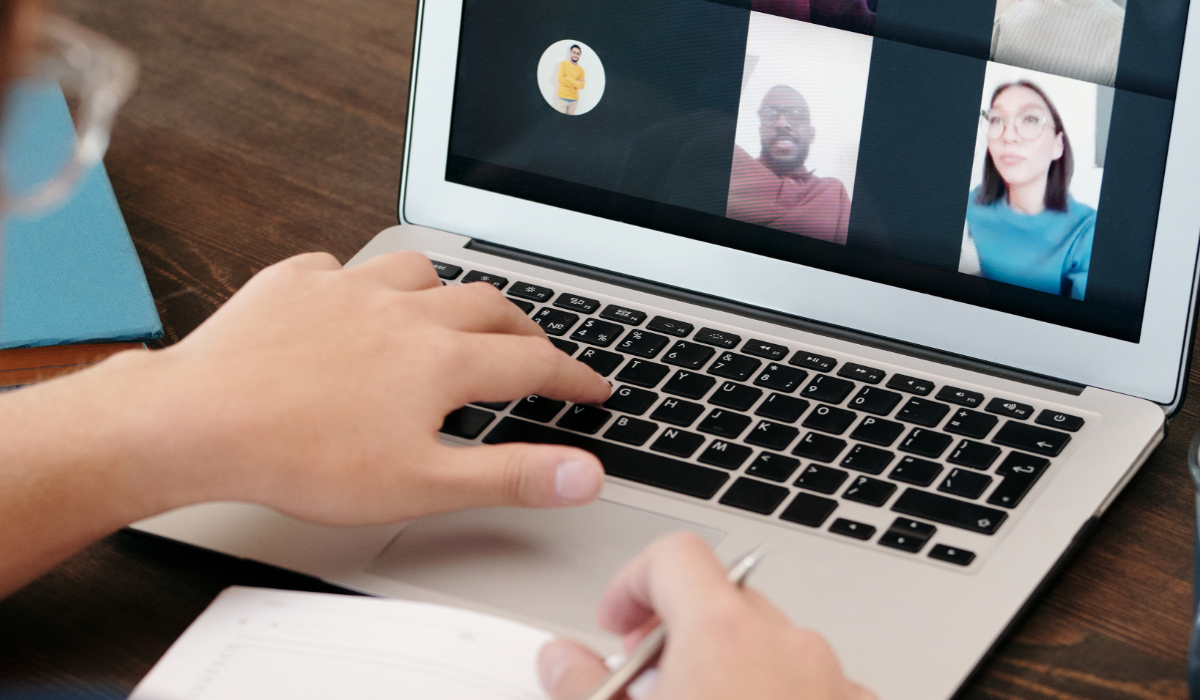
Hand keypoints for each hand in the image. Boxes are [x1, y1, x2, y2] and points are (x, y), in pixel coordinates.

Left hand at [120, 250, 611, 523]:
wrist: (199, 422)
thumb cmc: (303, 459)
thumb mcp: (421, 484)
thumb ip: (509, 475)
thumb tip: (582, 473)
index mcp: (441, 360)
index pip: (533, 361)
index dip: (573, 376)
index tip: (593, 387)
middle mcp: (403, 312)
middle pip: (488, 305)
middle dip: (523, 327)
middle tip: (533, 350)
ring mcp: (346, 290)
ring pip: (420, 271)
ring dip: (448, 290)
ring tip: (449, 314)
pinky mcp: (293, 283)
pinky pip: (340, 266)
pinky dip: (361, 282)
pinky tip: (351, 302)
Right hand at [537, 533, 875, 699]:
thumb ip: (582, 683)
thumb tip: (561, 659)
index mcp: (725, 633)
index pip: (675, 555)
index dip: (635, 583)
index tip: (616, 624)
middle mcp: (789, 645)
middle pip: (725, 601)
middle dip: (682, 633)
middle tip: (649, 684)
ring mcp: (834, 682)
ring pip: (771, 647)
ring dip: (732, 670)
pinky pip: (812, 686)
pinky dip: (779, 697)